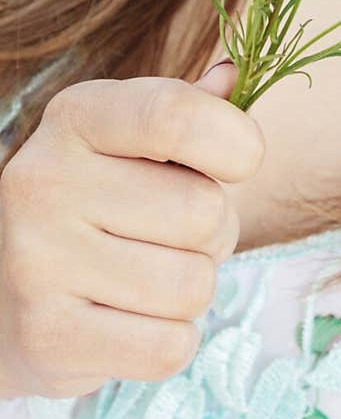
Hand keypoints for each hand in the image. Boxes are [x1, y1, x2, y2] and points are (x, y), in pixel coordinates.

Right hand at [0, 59, 263, 399]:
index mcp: (76, 117)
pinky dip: (170, 340)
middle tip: (174, 233)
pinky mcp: (47, 337)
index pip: (174, 114)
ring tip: (149, 275)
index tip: (240, 159)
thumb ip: (188, 107)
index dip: (234, 140)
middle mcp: (45, 180)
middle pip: (204, 211)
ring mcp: (38, 261)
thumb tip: (233, 72)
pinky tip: (132, 319)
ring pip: (193, 285)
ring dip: (192, 288)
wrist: (7, 291)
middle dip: (215, 230)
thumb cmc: (100, 199)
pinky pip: (169, 346)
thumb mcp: (133, 139)